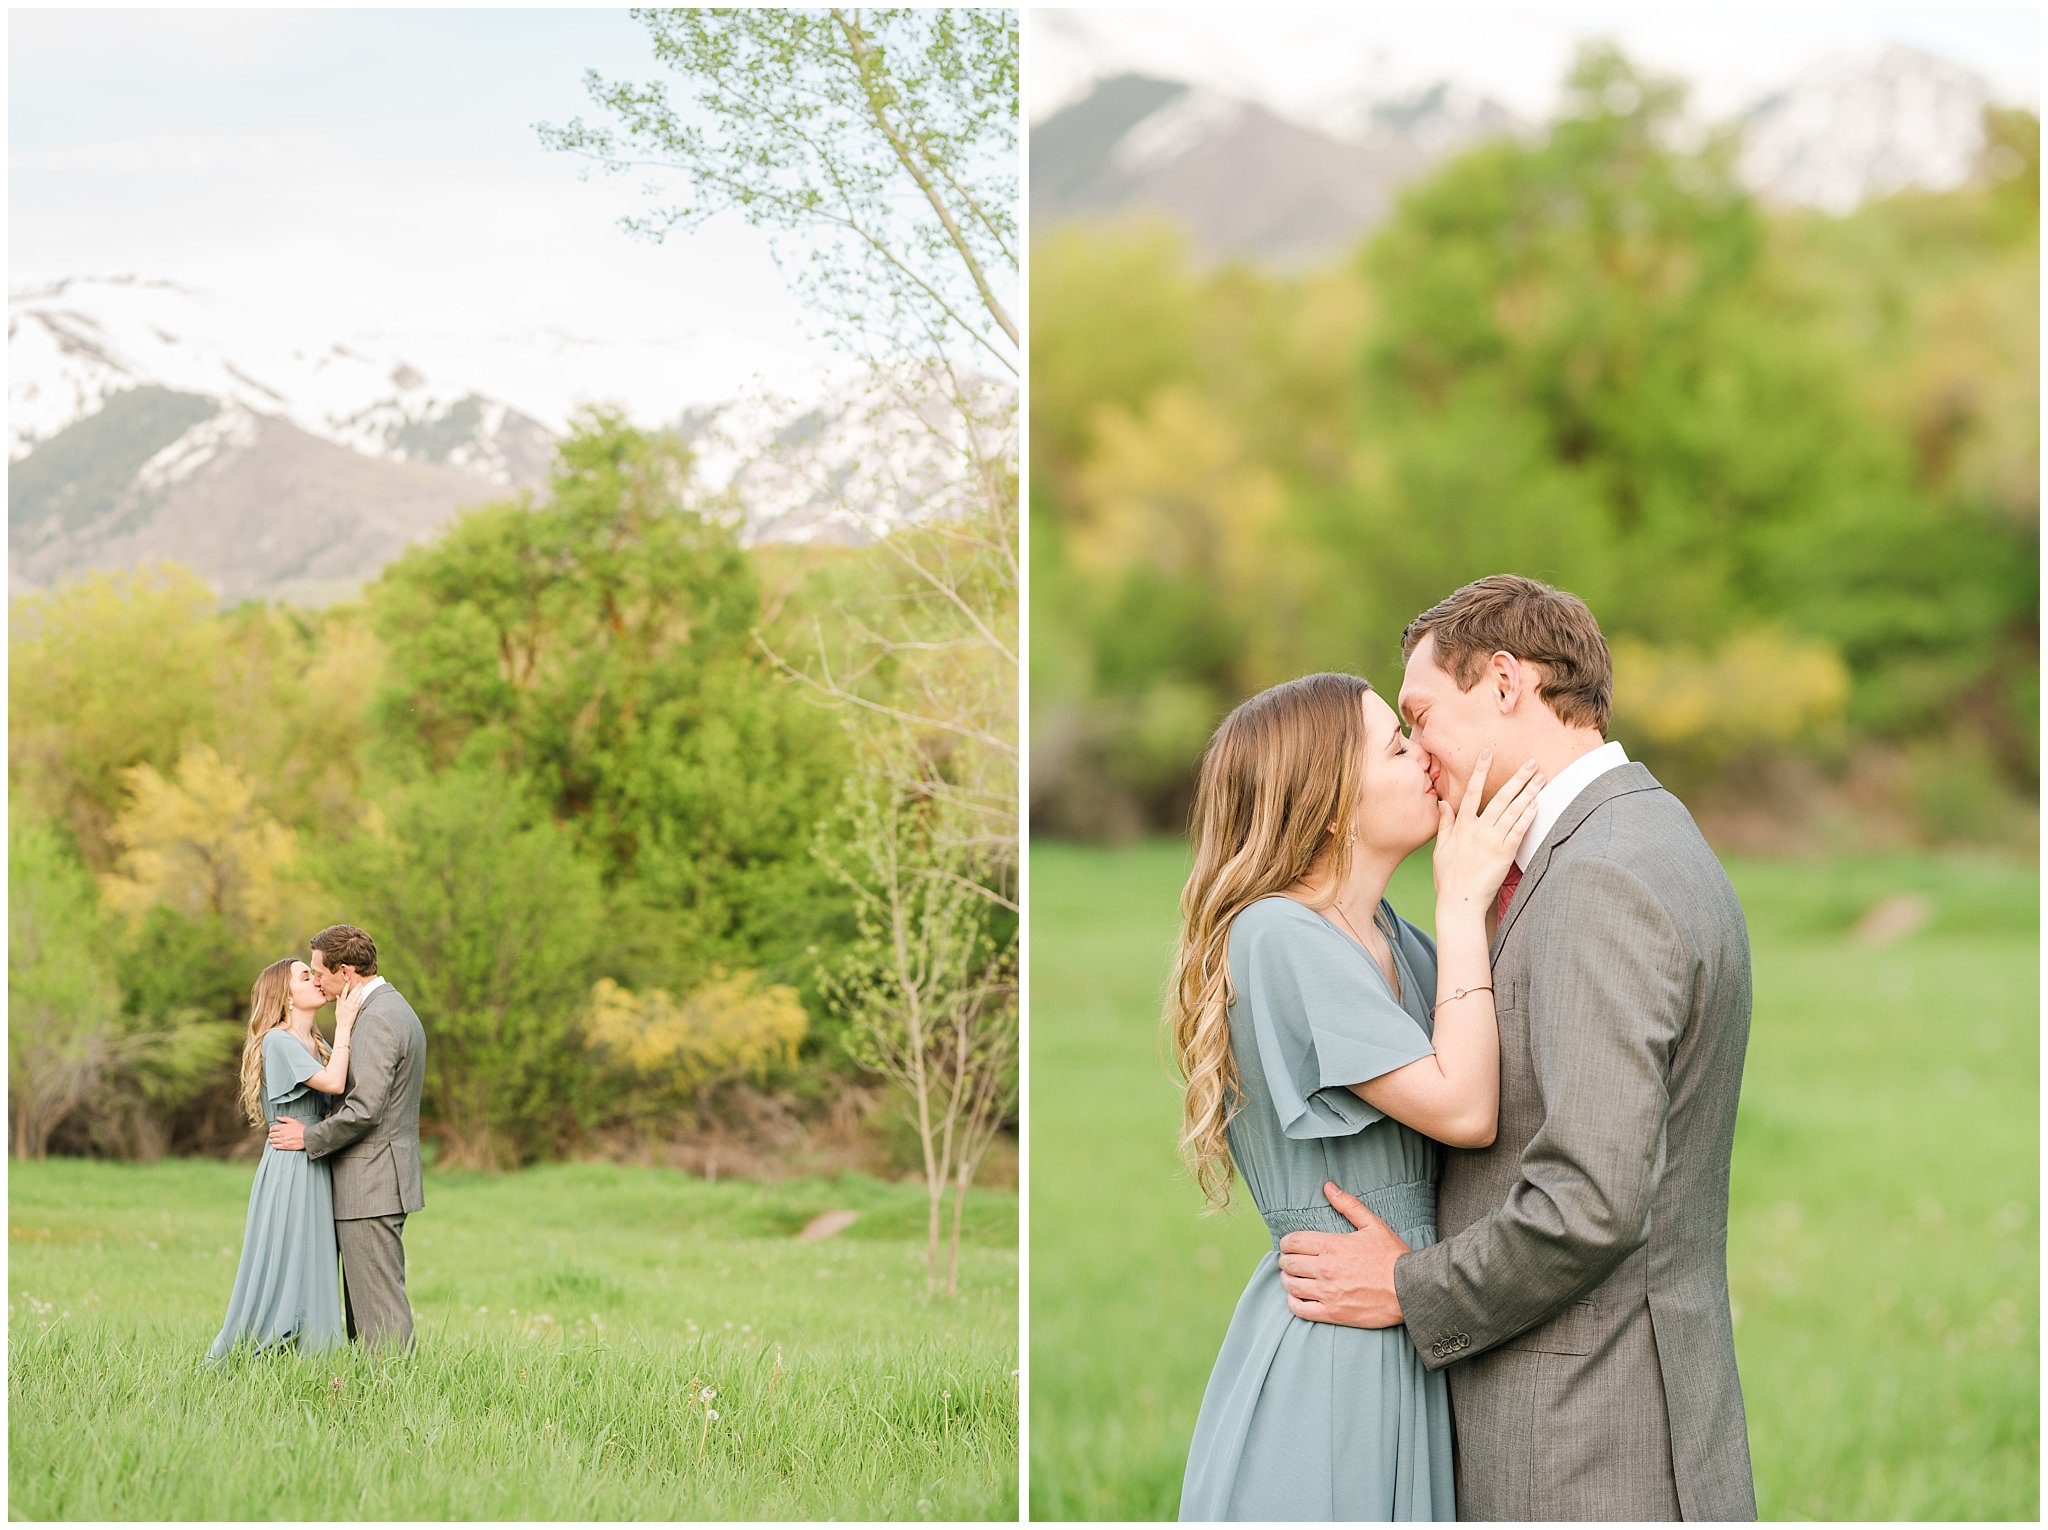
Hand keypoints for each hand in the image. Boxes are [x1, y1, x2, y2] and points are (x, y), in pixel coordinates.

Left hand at [268, 1118, 306, 1151]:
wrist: (307, 1137)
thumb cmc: (301, 1129)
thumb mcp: (294, 1121)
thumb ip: (284, 1119)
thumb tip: (277, 1117)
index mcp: (283, 1127)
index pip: (272, 1128)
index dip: (271, 1129)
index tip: (272, 1130)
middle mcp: (281, 1134)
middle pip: (271, 1135)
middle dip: (271, 1135)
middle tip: (273, 1135)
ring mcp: (283, 1140)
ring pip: (272, 1141)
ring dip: (272, 1140)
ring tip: (274, 1140)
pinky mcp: (284, 1146)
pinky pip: (275, 1146)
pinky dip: (274, 1145)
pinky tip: (275, 1144)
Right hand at [335, 978, 364, 1032]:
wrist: (343, 1026)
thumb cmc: (340, 1018)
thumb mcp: (337, 1010)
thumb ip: (338, 1002)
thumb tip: (338, 995)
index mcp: (341, 1004)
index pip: (343, 993)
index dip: (346, 987)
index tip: (348, 982)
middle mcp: (346, 1004)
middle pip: (351, 994)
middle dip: (356, 988)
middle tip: (359, 983)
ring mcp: (351, 1007)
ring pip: (355, 997)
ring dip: (359, 991)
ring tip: (362, 987)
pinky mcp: (355, 1010)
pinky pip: (358, 1002)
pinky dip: (360, 998)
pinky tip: (362, 994)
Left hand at [1276, 1182, 1410, 1326]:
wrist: (1410, 1290)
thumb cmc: (1392, 1257)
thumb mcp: (1373, 1225)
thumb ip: (1348, 1205)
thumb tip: (1328, 1187)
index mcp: (1332, 1245)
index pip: (1293, 1242)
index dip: (1285, 1243)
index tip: (1288, 1246)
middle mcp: (1325, 1268)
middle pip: (1289, 1263)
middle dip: (1286, 1260)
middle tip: (1291, 1261)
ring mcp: (1328, 1292)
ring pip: (1291, 1286)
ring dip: (1288, 1280)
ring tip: (1294, 1278)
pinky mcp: (1332, 1313)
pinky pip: (1300, 1310)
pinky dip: (1294, 1303)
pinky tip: (1299, 1298)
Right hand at [1433, 752, 1542, 916]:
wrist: (1459, 902)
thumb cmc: (1448, 878)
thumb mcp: (1440, 849)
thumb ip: (1444, 823)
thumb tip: (1443, 803)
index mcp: (1461, 827)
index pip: (1471, 792)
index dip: (1480, 771)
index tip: (1488, 753)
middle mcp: (1477, 830)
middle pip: (1500, 797)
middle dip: (1517, 778)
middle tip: (1531, 762)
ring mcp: (1492, 841)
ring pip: (1513, 811)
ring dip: (1528, 792)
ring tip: (1540, 778)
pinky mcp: (1505, 853)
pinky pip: (1519, 830)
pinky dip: (1528, 816)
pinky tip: (1537, 803)